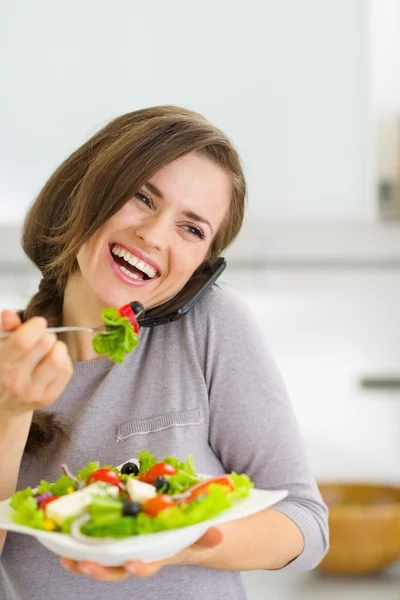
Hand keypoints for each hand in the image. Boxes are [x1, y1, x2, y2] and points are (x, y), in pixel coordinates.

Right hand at [0, 310, 72, 415]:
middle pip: (45, 345)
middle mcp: (15, 381)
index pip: (23, 342)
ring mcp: (33, 392)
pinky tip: (53, 361)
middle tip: (42, 338)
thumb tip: (8, 313)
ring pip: (59, 359)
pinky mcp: (48, 398)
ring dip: (58, 348)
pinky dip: (64, 361)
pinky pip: (66, 371)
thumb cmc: (2, 368)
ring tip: (50, 349)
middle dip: (47, 335)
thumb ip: (5, 330)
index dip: (35, 327)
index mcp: (1, 364)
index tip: (38, 323)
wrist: (2, 404)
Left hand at [60, 526, 222, 580]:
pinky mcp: (119, 542)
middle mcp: (143, 557)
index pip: (153, 563)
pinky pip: (98, 550)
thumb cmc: (191, 532)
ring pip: (105, 565)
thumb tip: (218, 535)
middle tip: (87, 564)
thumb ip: (207, 535)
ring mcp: (129, 552)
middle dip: (103, 570)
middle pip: (120, 571)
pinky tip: (66, 545)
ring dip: (85, 563)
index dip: (143, 566)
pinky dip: (83, 549)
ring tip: (68, 558)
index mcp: (162, 554)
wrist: (187, 537)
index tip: (135, 565)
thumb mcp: (201, 532)